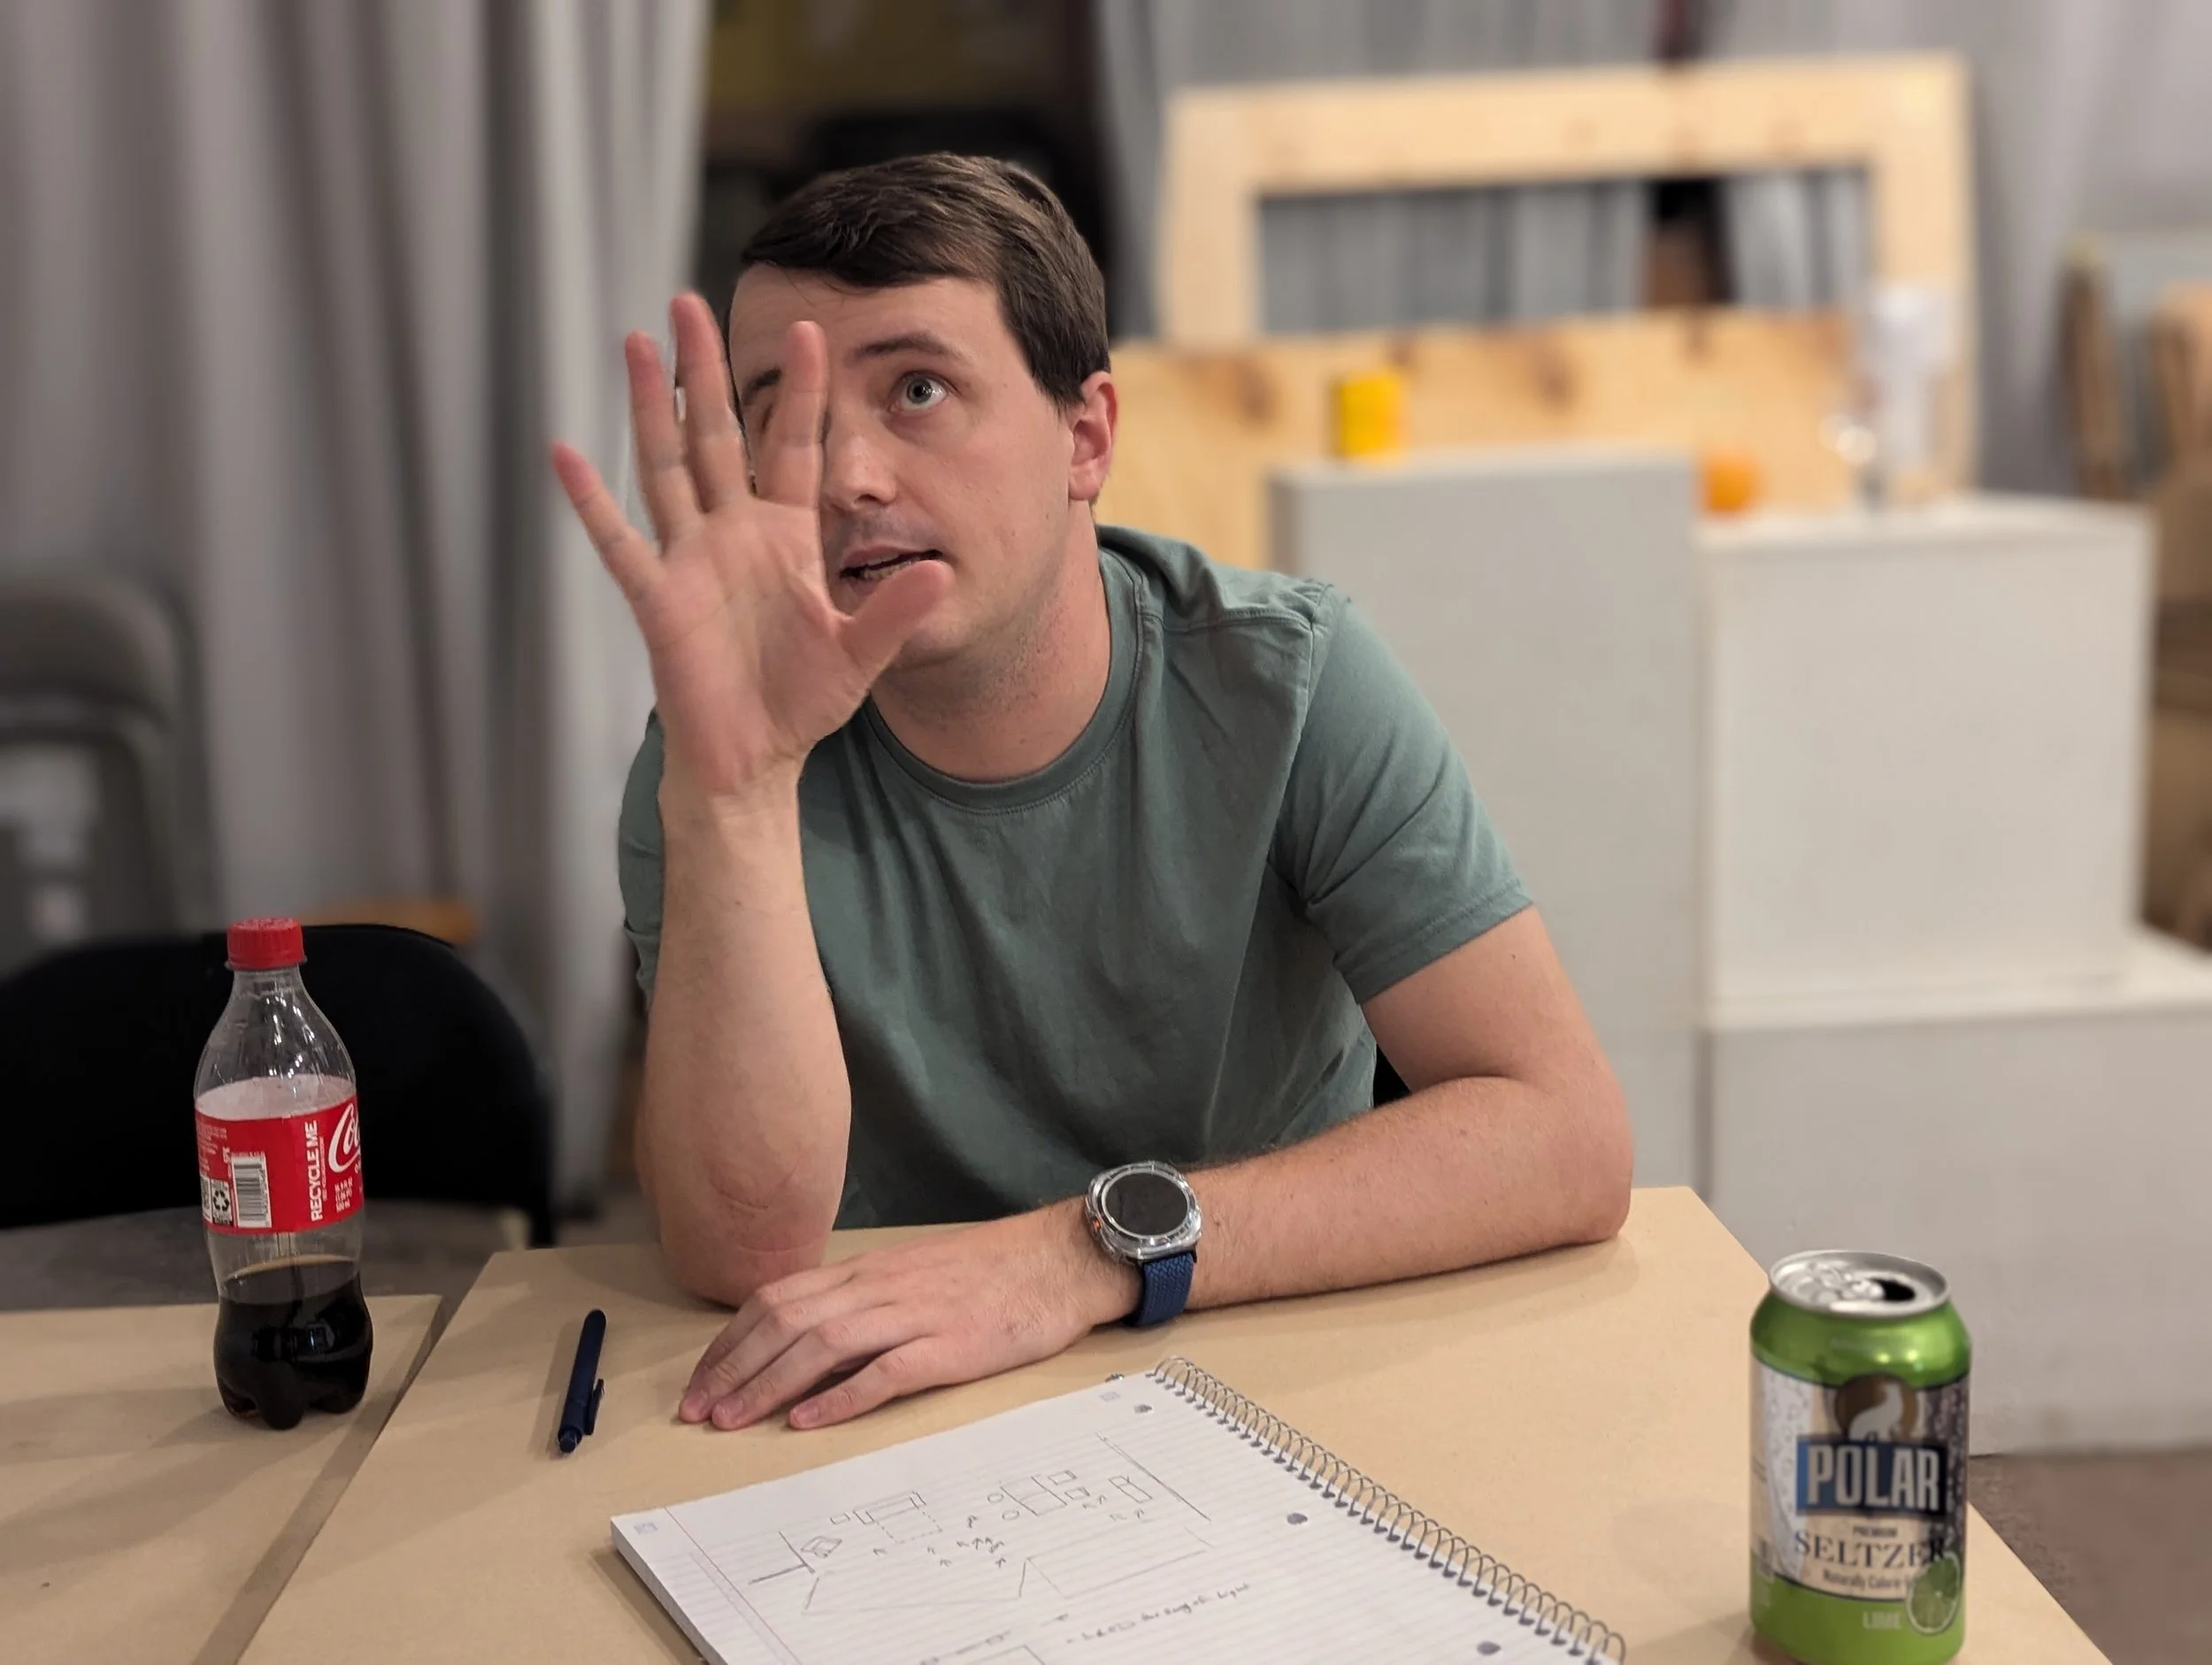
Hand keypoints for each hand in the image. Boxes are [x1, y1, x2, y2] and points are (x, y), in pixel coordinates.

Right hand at [551, 295, 950, 805]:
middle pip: (716, 435)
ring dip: (652, 408)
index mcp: (788, 537)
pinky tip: (566, 454)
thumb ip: (895, 611)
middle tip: (688, 302)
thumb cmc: (803, 704)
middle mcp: (735, 535)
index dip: (800, 392)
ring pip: (666, 466)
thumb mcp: (862, 656)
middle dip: (705, 370)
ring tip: (637, 344)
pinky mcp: (659, 600)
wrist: (755, 761)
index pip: (793, 446)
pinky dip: (591, 501)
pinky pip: (620, 543)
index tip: (810, 331)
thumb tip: (944, 574)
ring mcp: (692, 561)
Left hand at [678, 1204, 1139, 1430]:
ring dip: (769, 1385)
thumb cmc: (988, 1272)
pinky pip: (884, 1371)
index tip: (701, 1379)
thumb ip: (862, 1301)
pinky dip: (840, 1397)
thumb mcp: (911, 1275)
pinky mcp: (948, 1344)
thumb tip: (807, 1340)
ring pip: (821, 1345)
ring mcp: (912, 1314)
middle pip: (786, 1322)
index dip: (731, 1341)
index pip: (777, 1299)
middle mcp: (878, 1288)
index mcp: (866, 1272)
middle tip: (699, 1411)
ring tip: (734, 1420)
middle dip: (734, 1368)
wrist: (1057, 1258)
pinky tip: (808, 1420)